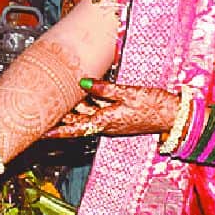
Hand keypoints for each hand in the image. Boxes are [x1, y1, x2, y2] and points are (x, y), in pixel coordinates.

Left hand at [44, 80, 176, 138]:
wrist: (173, 114)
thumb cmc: (155, 106)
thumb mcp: (128, 93)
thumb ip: (104, 89)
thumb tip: (83, 81)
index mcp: (106, 121)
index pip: (75, 128)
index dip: (57, 131)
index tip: (41, 132)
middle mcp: (106, 124)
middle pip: (77, 121)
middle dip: (60, 117)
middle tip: (42, 110)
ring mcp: (112, 120)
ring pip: (86, 114)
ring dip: (72, 108)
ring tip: (55, 98)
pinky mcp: (118, 115)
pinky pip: (97, 110)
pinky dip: (87, 103)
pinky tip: (80, 93)